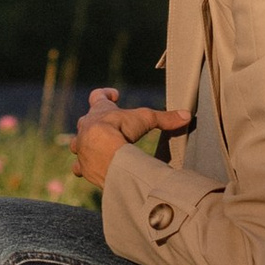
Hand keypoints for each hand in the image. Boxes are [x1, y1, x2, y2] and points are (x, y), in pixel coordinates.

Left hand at [69, 90, 184, 189]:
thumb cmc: (121, 130)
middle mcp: (86, 126)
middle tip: (106, 127)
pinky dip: (82, 167)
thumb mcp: (146, 119)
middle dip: (95, 123)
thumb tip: (186, 115)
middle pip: (86, 120)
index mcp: (100, 110)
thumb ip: (165, 118)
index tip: (114, 95)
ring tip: (94, 148)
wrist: (103, 152)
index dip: (105, 94)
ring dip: (85, 145)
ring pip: (78, 143)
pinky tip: (86, 170)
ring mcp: (81, 146)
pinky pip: (78, 166)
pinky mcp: (81, 165)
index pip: (98, 96)